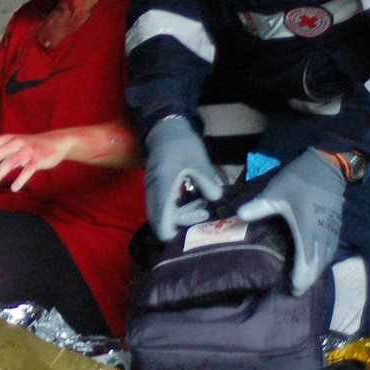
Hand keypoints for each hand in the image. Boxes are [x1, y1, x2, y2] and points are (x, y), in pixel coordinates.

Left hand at [0, 132, 74, 191]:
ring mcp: (27, 151)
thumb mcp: (14, 146)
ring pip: (9, 162)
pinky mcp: (38, 159)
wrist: (57, 142)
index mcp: (8, 139)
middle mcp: (16, 143)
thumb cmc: (31, 146)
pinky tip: (14, 189)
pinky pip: (28, 170)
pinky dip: (20, 179)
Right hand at [144, 116, 223, 240]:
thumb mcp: (199, 160)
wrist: (166, 130)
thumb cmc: (182, 144)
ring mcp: (153, 189)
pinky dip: (177, 208)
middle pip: (160, 219)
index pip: (161, 218)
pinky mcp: (156, 187)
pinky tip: (194, 200)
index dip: (169, 232)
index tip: (185, 239)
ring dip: (181, 214)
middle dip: (182, 222)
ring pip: (161, 212)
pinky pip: (163, 205)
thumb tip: (216, 199)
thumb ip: (207, 181)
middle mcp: (154, 191)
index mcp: (163, 185)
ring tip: (203, 206)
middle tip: (205, 212)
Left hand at [236, 148, 346, 295]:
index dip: (301, 278)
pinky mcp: (335, 225)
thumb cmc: (299, 180)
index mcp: (307, 230)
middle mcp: (322, 235)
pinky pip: (330, 250)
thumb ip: (258, 207)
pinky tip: (315, 262)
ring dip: (316, 271)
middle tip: (295, 290)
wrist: (327, 166)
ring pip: (326, 258)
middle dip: (308, 279)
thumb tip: (238, 216)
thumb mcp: (276, 192)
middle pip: (318, 264)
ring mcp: (331, 230)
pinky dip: (322, 260)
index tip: (293, 289)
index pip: (307, 262)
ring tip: (304, 280)